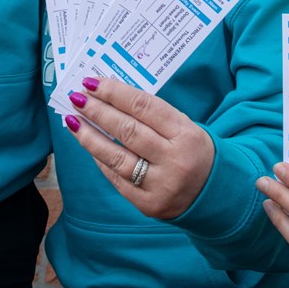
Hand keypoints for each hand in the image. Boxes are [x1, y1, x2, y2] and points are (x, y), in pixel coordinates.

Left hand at [64, 77, 214, 219]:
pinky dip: (101, 160)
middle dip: (98, 111)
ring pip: (117, 157)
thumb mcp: (186, 128)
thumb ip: (153, 115)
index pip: (143, 107)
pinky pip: (117, 179)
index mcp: (186, 134)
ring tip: (73, 121)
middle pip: (127, 130)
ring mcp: (161, 185)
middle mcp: (174, 160)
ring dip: (90, 137)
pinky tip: (90, 146)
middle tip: (77, 98)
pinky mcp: (148, 204)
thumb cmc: (194, 152)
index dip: (114, 92)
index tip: (92, 83)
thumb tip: (110, 98)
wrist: (215, 194)